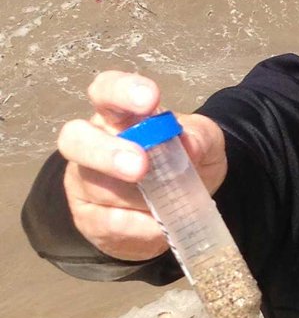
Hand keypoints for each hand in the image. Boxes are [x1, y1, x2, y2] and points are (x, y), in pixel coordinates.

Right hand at [57, 71, 226, 261]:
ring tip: (165, 204)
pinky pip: (105, 224)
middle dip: (106, 152)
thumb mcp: (204, 144)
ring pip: (94, 187)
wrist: (180, 207)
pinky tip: (156, 226)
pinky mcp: (88, 217)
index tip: (149, 100)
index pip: (107, 90)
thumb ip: (200, 138)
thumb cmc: (184, 161)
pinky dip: (136, 227)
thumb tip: (189, 144)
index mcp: (120, 114)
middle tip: (140, 166)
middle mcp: (92, 141)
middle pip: (75, 138)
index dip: (122, 92)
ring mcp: (85, 180)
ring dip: (134, 198)